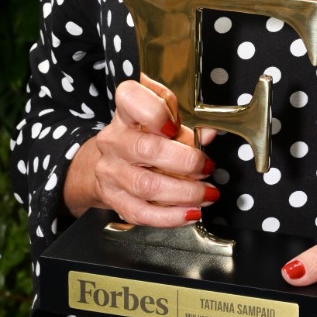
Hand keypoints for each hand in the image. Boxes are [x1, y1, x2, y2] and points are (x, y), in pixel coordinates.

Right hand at [63, 73, 217, 226]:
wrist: (108, 161)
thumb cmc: (142, 136)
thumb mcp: (164, 120)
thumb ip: (187, 124)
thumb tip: (208, 134)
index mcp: (126, 113)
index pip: (131, 99)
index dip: (156, 112)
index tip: (176, 125)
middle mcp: (114, 140)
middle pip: (148, 150)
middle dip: (187, 162)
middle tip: (207, 167)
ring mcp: (111, 171)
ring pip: (147, 186)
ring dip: (185, 193)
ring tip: (207, 193)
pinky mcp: (113, 199)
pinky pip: (142, 213)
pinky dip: (170, 217)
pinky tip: (190, 213)